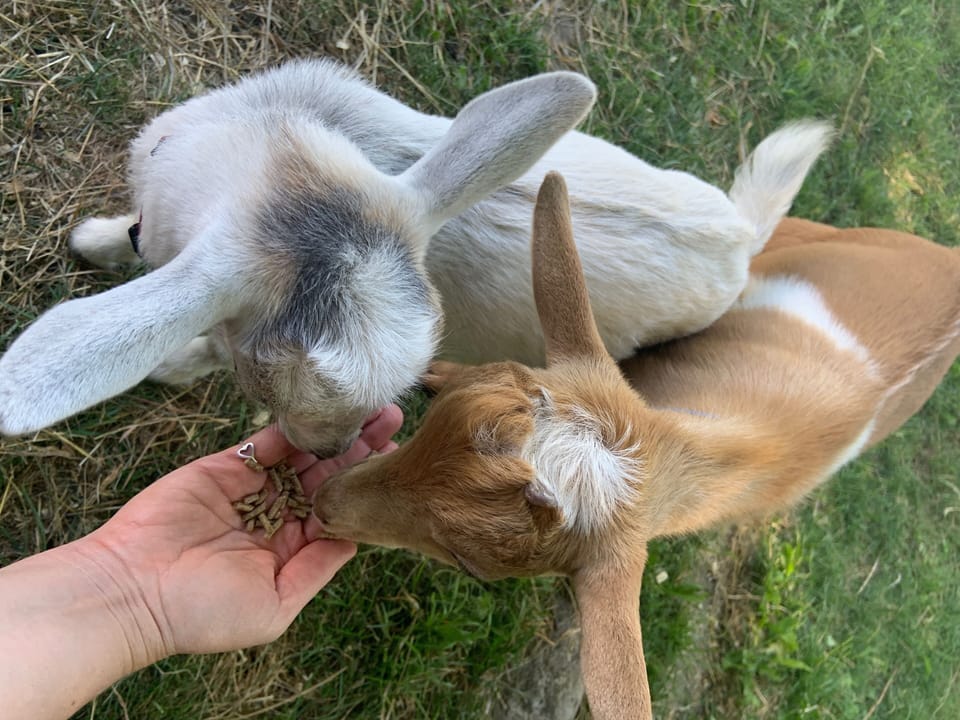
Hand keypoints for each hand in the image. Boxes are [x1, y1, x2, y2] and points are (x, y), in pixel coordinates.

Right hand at [76, 405, 402, 659]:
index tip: (398, 464)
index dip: (366, 487)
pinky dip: (295, 429)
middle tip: (395, 419)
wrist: (130, 590)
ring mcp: (252, 489)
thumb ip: (317, 568)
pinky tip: (327, 411)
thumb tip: (356, 537)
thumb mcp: (274, 605)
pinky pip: (267, 444)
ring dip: (337, 433)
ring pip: (304, 455)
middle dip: (361, 449)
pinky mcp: (226, 466)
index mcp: (290, 552)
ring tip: (373, 409)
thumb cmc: (202, 611)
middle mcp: (276, 517)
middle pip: (327, 476)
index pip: (338, 511)